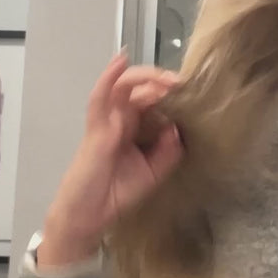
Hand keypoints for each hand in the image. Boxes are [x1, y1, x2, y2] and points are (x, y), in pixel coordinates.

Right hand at [39, 52, 183, 264]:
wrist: (89, 217)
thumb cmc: (116, 194)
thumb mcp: (154, 172)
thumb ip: (168, 151)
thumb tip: (178, 126)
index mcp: (133, 128)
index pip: (151, 99)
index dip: (168, 92)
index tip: (189, 90)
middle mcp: (120, 119)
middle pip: (139, 87)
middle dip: (160, 80)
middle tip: (181, 82)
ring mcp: (106, 121)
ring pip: (122, 85)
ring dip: (145, 76)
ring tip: (166, 77)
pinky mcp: (96, 128)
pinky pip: (101, 97)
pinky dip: (109, 77)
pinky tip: (121, 60)